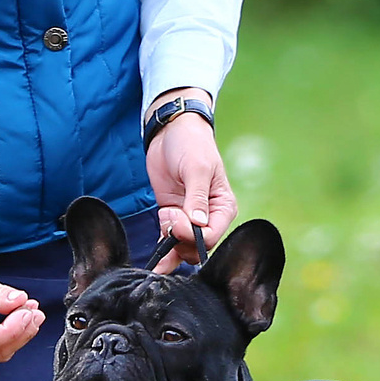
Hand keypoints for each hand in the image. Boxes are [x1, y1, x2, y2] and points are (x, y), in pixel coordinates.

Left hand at [145, 99, 235, 265]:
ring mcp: (189, 218)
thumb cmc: (192, 144)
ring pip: (183, 247)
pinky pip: (169, 240)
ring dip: (169, 242)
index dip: (191, 234)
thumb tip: (198, 225)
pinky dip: (163, 248)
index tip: (176, 216)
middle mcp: (210, 217)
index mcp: (223, 207)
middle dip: (180, 239)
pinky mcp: (173, 215)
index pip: (211, 236)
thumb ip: (197, 199)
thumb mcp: (197, 169)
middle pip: (197, 247)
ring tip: (164, 216)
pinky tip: (156, 250)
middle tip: (168, 215)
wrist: (171, 130)